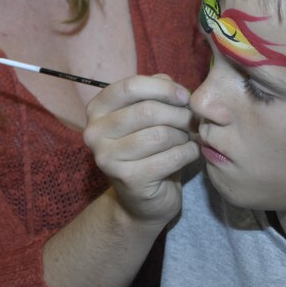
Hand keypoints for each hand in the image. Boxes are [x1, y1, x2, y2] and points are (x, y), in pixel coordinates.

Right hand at [83, 74, 199, 226]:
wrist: (140, 201)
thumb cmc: (147, 150)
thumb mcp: (148, 114)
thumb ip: (156, 91)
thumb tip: (173, 85)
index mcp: (97, 109)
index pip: (131, 86)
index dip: (164, 88)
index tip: (185, 97)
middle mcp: (94, 132)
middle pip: (148, 110)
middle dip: (179, 114)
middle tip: (191, 122)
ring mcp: (107, 158)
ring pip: (161, 134)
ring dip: (184, 135)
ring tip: (187, 139)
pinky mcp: (128, 179)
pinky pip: (171, 157)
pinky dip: (188, 153)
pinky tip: (189, 154)